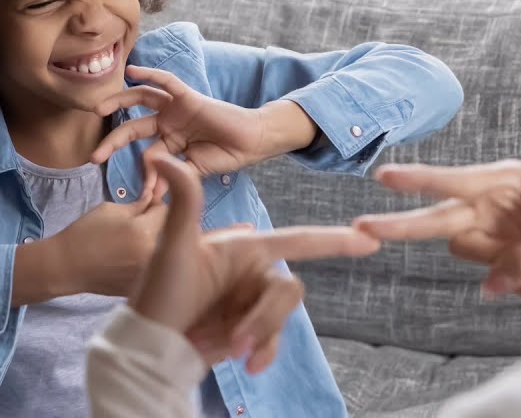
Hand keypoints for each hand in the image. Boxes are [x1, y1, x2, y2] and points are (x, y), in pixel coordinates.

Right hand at [47, 193, 168, 296]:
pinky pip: (154, 268)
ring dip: (156, 243)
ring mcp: (149, 274)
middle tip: (139, 223)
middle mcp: (152, 255)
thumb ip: (138, 205)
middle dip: (158, 224)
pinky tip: (129, 259)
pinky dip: (148, 262)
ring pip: (165, 252)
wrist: (66, 267)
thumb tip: (155, 200)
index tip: (145, 206)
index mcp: (145, 232)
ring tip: (133, 242)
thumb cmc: (85, 234)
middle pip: (170, 232)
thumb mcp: (110, 210)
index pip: (166, 210)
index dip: (155, 204)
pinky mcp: (143, 286)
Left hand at [90, 65, 318, 196]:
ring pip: (141, 99)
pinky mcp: (188, 96)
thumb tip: (152, 194)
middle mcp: (168, 123)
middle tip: (94, 157)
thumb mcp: (194, 171)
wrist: (253, 143)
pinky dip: (150, 74)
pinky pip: (167, 82)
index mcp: (168, 142)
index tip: (142, 196)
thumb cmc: (226, 155)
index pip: (145, 155)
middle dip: (112, 141)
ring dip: (119, 101)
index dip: (143, 176)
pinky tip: (132, 72)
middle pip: (133, 127)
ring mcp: (176, 108)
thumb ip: (173, 176)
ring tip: (99, 108)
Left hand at [130, 153, 380, 372]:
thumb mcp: (172, 246)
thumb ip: (183, 200)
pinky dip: (263, 351)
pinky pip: (274, 340)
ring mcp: (252, 302)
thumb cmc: (158, 292)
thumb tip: (162, 157)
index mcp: (244, 247)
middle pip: (288, 290)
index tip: (370, 238)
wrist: (150, 343)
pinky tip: (247, 364)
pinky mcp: (250, 329)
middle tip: (234, 341)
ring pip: (281, 317)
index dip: (334, 240)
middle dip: (264, 318)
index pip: (297, 240)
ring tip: (225, 349)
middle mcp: (253, 271)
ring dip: (258, 335)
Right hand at [353, 160, 520, 304]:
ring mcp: (501, 227)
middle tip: (360, 229)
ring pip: (469, 254)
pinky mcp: (513, 249)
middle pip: (439, 218)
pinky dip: (516, 287)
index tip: (381, 177)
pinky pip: (497, 274)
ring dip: (494, 273)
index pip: (451, 180)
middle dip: (403, 226)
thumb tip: (491, 288)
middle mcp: (494, 202)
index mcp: (504, 179)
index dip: (416, 180)